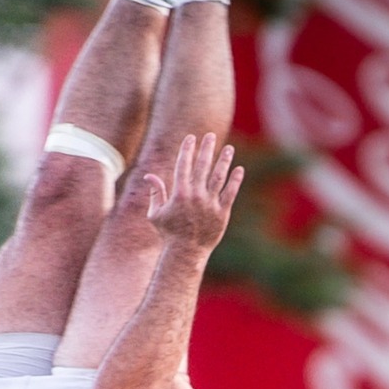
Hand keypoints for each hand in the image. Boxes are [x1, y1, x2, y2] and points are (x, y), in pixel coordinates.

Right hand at [144, 133, 243, 257]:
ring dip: (224, 160)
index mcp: (179, 193)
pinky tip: (238, 169)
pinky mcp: (222, 212)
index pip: (183, 165)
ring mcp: (210, 203)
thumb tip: (149, 176)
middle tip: (209, 136)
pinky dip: (235, 180)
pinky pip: (230, 192)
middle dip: (206, 148)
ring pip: (219, 176)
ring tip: (229, 149)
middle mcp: (196, 195)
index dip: (187, 149)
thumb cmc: (169, 234)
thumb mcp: (156, 214)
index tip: (191, 138)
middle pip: (202, 166)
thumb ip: (155, 193)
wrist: (186, 253)